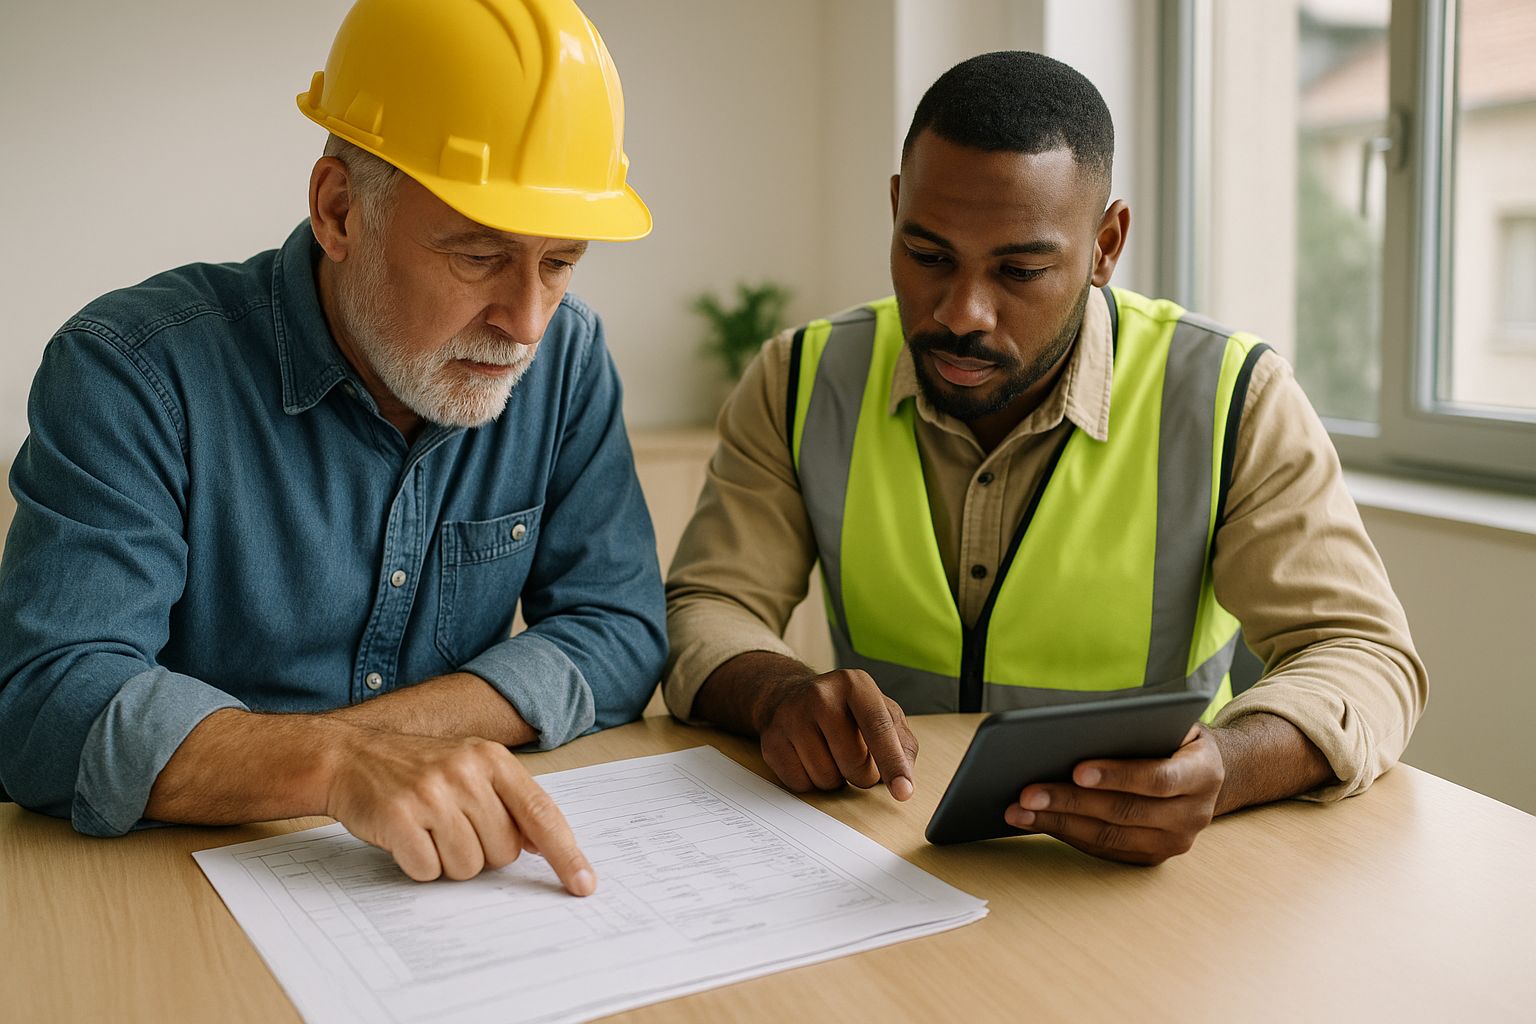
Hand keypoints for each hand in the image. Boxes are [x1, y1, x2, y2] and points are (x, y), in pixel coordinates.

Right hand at [324, 728, 595, 890]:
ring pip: (467, 867)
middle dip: (482, 853)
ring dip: (448, 861)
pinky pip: (428, 870)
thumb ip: (510, 801)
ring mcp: (432, 794)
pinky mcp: (399, 817)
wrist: (351, 757)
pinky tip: (407, 837)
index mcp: (492, 760)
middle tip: (453, 829)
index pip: (542, 814)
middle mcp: (466, 773)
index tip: (584, 883)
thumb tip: (545, 845)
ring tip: (429, 831)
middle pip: (503, 852)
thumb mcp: (470, 768)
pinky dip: (418, 865)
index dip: (566, 854)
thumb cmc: (418, 770)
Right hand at [752, 668, 917, 799]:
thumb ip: (902, 743)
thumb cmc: (844, 710)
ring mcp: (792, 716)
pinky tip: (808, 758)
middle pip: (854, 762)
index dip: (892, 763)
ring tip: (829, 754)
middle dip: (861, 773)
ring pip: (826, 778)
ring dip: (834, 778)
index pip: (879, 728)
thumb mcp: (881, 713)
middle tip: (853, 757)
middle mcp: (821, 695)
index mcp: (855, 684)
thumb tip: (904, 778)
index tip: (902, 791)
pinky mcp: (771, 740)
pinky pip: (801, 784)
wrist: (788, 696)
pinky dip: (810, 781)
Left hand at [1004, 724, 1223, 864]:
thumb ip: (1139, 725)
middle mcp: (1194, 814)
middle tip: (1028, 794)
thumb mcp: (1170, 722)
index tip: (1075, 770)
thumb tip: (1080, 727)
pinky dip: (1068, 835)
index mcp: (1203, 773)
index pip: (1157, 779)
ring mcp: (1175, 842)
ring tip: (1019, 812)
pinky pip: (1106, 850)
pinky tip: (1038, 822)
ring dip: (1060, 824)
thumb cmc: (1173, 737)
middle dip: (1071, 802)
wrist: (1205, 771)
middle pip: (1125, 812)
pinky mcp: (1153, 857)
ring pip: (1110, 837)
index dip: (1116, 776)